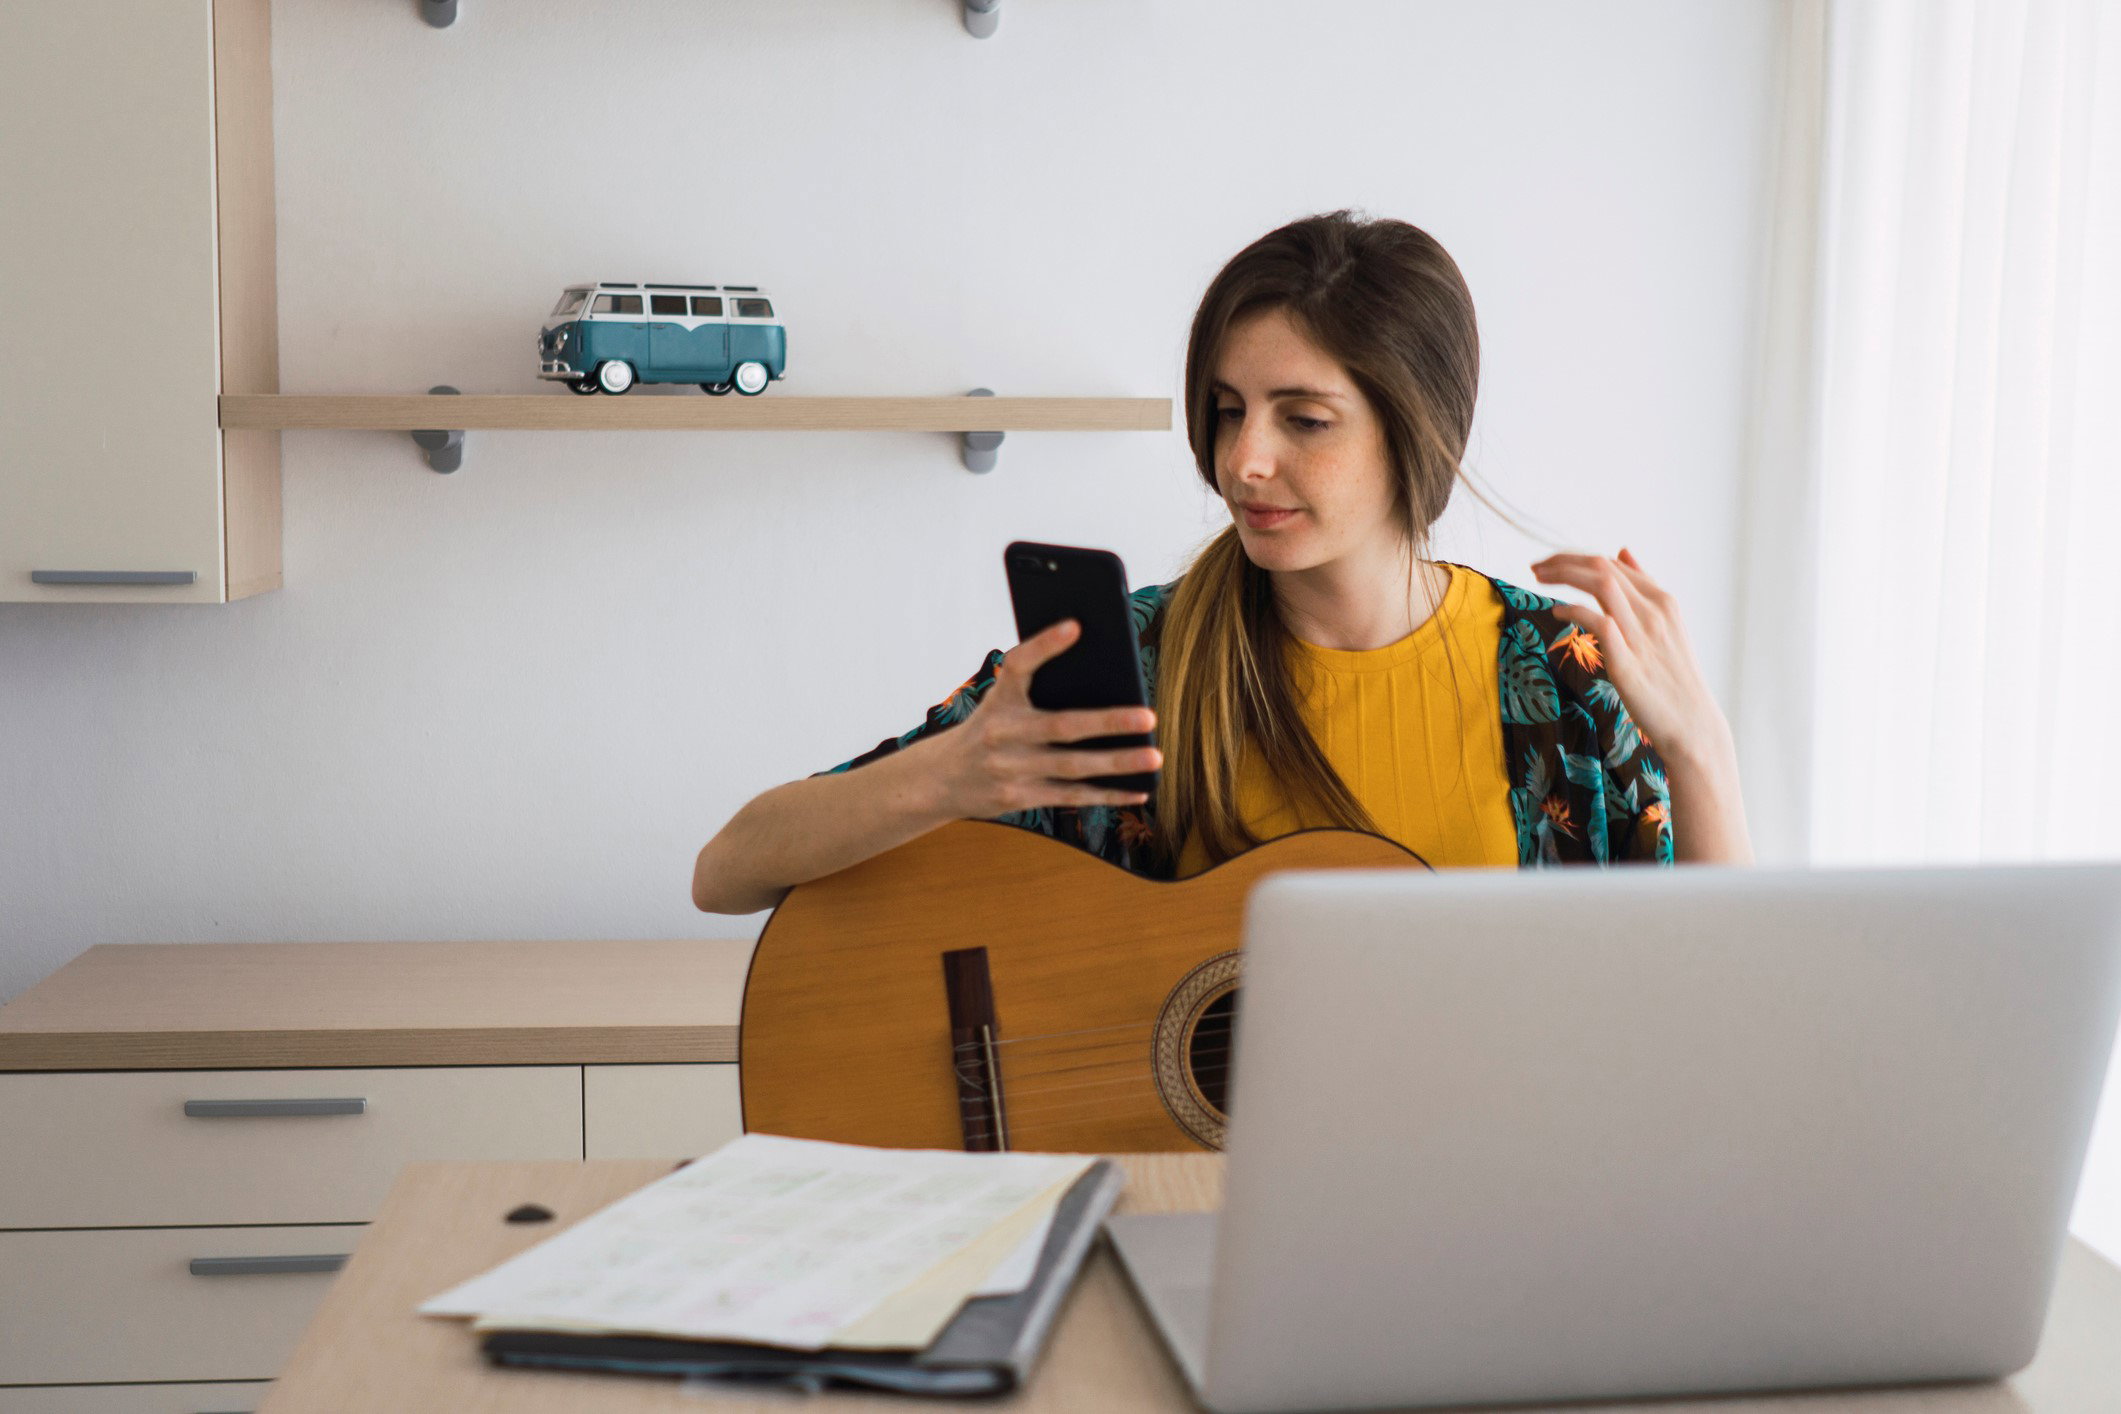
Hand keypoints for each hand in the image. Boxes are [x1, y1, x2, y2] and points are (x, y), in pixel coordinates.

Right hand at [927, 618, 1161, 817]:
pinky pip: (1071, 796)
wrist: (943, 778)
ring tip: (1154, 756)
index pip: (1018, 665)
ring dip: (1117, 763)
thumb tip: (1104, 675)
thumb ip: (1039, 686)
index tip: (1075, 625)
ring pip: (1073, 767)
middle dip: (1108, 722)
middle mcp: (1002, 733)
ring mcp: (1011, 769)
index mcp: (999, 698)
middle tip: (1149, 717)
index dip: (1044, 645)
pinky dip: (1108, 794)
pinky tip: (1139, 788)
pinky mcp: (1020, 797)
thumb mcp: (1002, 700)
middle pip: (1061, 726)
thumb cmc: (989, 729)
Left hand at [1529, 548, 1730, 764]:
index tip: (1551, 564)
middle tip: (1535, 567)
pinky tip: (1556, 611)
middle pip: (1603, 567)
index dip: (1576, 558)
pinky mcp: (1628, 661)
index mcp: (1663, 600)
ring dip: (1564, 574)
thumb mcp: (1664, 624)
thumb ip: (1642, 589)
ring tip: (1537, 578)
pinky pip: (1599, 621)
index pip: (1613, 564)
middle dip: (1563, 561)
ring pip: (1601, 584)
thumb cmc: (1673, 678)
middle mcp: (1654, 611)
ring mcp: (1642, 635)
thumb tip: (1623, 551)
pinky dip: (1574, 610)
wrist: (1692, 723)